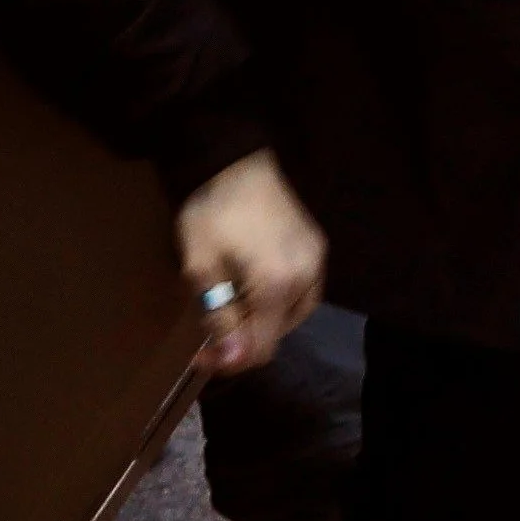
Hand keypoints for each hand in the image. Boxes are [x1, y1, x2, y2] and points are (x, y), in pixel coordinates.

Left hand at [173, 152, 323, 372]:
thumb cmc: (211, 212)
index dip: (229, 360)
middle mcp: (307, 279)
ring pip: (291, 317)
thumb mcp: (201, 268)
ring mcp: (317, 263)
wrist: (236, 160)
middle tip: (211, 322)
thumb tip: (233, 359)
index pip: (260, 348)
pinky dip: (277, 300)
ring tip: (232, 300)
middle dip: (242, 336)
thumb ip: (220, 317)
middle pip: (276, 334)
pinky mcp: (318, 249)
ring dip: (260, 320)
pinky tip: (255, 285)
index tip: (201, 354)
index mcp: (276, 285)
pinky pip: (301, 293)